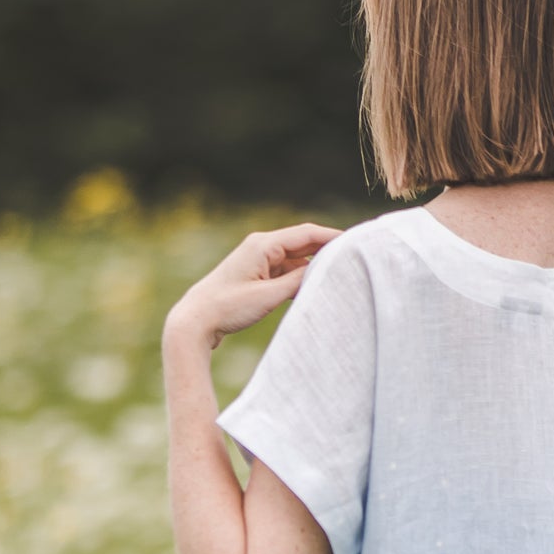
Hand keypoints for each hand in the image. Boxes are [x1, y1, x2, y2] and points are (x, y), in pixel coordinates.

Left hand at [167, 224, 339, 346]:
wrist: (196, 320)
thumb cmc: (228, 307)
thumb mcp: (269, 296)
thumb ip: (297, 282)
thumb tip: (322, 271)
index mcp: (263, 245)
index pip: (307, 234)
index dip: (333, 237)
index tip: (356, 241)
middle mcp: (262, 247)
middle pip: (303, 243)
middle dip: (328, 249)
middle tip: (355, 256)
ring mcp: (258, 260)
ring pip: (296, 258)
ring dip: (314, 265)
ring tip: (341, 272)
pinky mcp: (257, 274)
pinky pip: (286, 270)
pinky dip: (301, 276)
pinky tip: (315, 285)